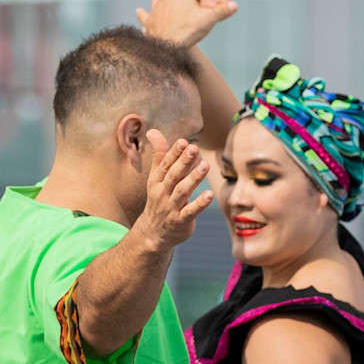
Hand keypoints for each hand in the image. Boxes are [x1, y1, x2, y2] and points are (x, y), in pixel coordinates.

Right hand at [134, 130, 212, 249]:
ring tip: (206, 166)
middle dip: (183, 161)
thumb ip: (159, 155)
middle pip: (174, 175)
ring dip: (194, 178)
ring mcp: (171, 208)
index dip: (174, 153)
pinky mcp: (181, 221)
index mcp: (157, 180)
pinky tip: (210, 195)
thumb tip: (152, 130)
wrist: (153, 232)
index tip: (183, 142)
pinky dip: (200, 204)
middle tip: (194, 148)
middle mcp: (163, 193)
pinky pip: (191, 212)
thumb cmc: (159, 199)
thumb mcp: (156, 177)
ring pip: (182, 191)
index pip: (165, 164)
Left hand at [137, 0, 236, 46]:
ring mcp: (156, 8)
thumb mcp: (209, 20)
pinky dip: (143, 13)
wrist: (167, 45)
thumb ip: (221, 11)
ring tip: (167, 0)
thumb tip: (235, 5)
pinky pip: (144, 14)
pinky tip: (140, 11)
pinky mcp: (149, 20)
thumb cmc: (189, 31)